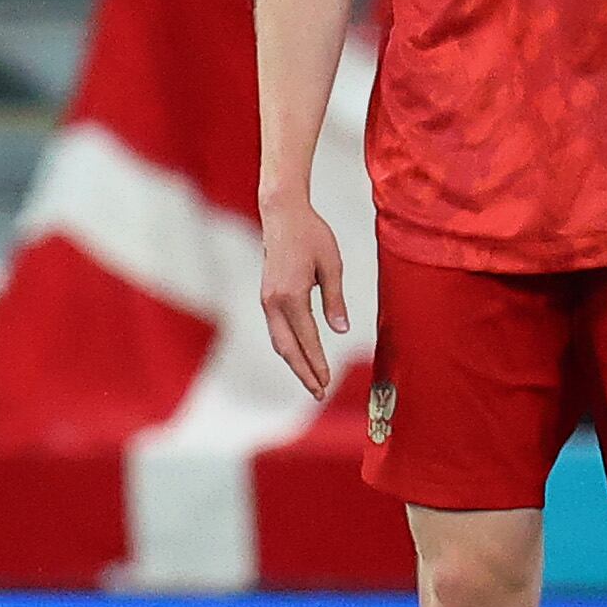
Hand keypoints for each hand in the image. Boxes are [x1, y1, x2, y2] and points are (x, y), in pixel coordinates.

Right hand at [256, 190, 350, 399]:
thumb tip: (340, 330)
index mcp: (291, 295)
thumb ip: (335, 300)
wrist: (282, 214)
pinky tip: (299, 355)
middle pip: (286, 348)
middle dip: (303, 372)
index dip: (318, 362)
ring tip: (311, 380)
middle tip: (319, 392)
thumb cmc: (311, 235)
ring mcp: (266, 300)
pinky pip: (275, 330)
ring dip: (294, 363)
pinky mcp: (266, 296)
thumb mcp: (332, 265)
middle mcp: (274, 301)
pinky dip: (287, 347)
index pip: (307, 338)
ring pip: (278, 341)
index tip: (327, 381)